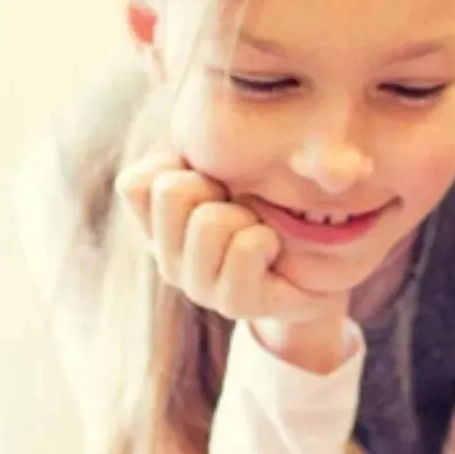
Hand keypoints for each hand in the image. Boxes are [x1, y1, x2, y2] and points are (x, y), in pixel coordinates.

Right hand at [118, 149, 350, 370]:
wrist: (319, 270)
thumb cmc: (269, 209)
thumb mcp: (227, 172)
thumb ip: (194, 153)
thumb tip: (177, 149)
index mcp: (158, 227)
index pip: (135, 184)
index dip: (177, 165)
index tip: (211, 180)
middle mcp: (168, 260)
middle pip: (172, 191)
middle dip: (215, 185)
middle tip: (239, 209)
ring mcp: (198, 287)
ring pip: (209, 220)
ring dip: (246, 216)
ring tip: (257, 231)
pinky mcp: (233, 304)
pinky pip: (246, 247)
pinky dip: (267, 239)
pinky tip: (271, 252)